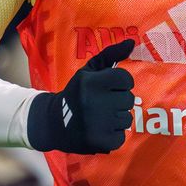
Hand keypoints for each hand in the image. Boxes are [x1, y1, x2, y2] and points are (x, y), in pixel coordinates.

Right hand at [27, 39, 134, 153]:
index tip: (109, 87)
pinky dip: (113, 135)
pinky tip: (99, 130)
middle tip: (103, 104)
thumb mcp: (89, 71)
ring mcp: (97, 124)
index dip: (120, 83)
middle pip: (128, 99)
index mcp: (91, 82)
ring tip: (100, 118)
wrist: (53, 122)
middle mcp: (94, 102)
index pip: (126, 79)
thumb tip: (132, 43)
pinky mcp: (99, 142)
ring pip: (127, 119)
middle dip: (118, 101)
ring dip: (117, 119)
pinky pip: (121, 137)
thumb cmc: (76, 93)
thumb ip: (110, 55)